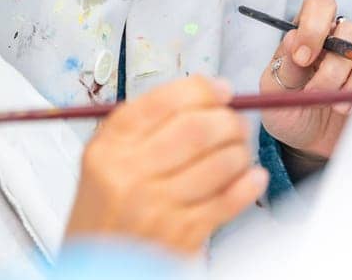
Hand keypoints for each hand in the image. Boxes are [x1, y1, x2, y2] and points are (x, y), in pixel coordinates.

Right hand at [65, 76, 264, 254]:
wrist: (98, 267)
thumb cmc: (107, 211)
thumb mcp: (106, 159)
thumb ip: (145, 124)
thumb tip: (205, 93)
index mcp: (110, 147)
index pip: (164, 101)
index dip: (202, 90)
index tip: (221, 90)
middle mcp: (130, 174)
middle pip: (197, 128)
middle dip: (228, 120)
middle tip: (236, 123)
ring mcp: (157, 206)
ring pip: (219, 162)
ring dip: (240, 152)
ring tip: (240, 151)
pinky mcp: (181, 235)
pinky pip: (227, 201)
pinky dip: (248, 185)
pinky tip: (252, 177)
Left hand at [258, 0, 351, 162]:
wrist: (310, 143)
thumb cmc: (289, 112)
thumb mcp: (274, 92)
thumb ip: (282, 67)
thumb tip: (292, 39)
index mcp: (307, 32)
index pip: (320, 4)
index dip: (314, 26)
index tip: (303, 59)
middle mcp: (336, 37)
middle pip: (349, 29)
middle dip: (332, 68)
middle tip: (315, 93)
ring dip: (349, 83)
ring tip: (331, 105)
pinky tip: (348, 105)